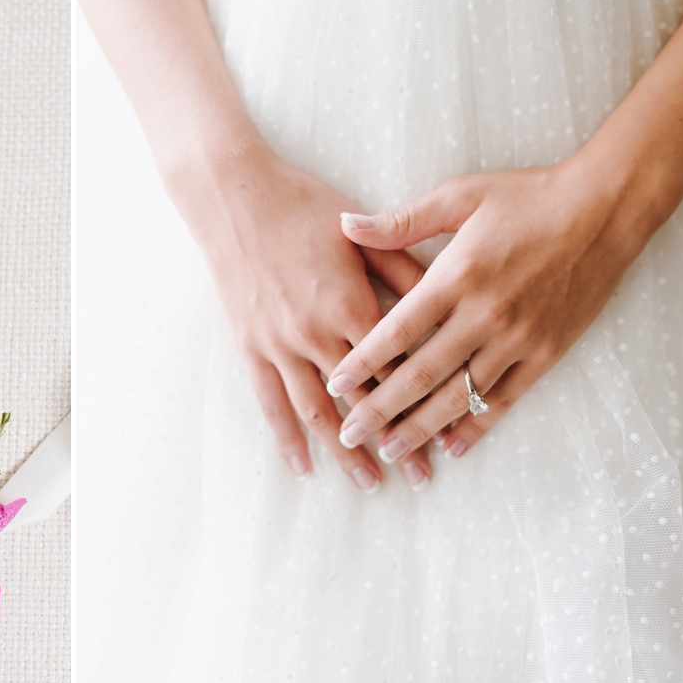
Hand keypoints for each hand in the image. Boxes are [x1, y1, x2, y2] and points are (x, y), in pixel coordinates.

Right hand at [175, 141, 433, 490]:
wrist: (235, 198)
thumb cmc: (304, 207)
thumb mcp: (362, 235)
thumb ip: (404, 270)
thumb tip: (446, 300)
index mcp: (352, 305)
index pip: (398, 368)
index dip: (424, 404)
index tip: (448, 434)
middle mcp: (317, 334)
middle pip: (364, 400)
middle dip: (394, 440)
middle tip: (419, 478)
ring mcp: (280, 345)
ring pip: (318, 412)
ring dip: (345, 451)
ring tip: (369, 483)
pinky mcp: (251, 347)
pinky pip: (271, 402)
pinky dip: (287, 437)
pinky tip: (302, 465)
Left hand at [327, 160, 652, 460]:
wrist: (606, 208)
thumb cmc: (528, 197)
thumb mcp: (460, 195)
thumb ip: (400, 222)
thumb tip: (345, 227)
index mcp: (457, 276)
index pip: (397, 332)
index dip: (363, 363)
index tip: (334, 386)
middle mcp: (485, 313)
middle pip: (421, 374)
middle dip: (380, 409)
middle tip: (349, 433)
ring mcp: (518, 338)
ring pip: (460, 396)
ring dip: (421, 427)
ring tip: (390, 449)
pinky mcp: (547, 352)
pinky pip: (505, 399)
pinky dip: (476, 426)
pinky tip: (451, 446)